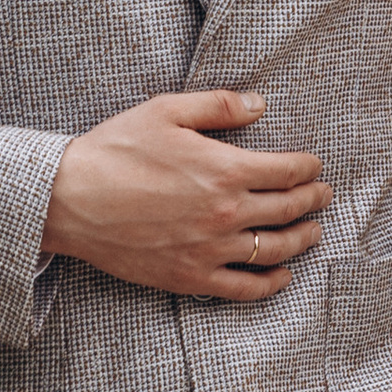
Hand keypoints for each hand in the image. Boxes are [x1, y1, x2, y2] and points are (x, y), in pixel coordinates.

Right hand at [42, 88, 332, 301]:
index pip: (288, 171)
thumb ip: (219, 105)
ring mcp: (210, 249)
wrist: (68, 200)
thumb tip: (260, 104)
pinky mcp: (190, 277)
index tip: (315, 167)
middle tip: (323, 196)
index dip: (308, 168)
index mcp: (225, 169)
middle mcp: (226, 212)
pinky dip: (270, 283)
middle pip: (288, 209)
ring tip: (313, 232)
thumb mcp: (167, 111)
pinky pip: (244, 288)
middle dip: (312, 201)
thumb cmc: (115, 151)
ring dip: (302, 240)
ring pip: (274, 250)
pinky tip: (282, 275)